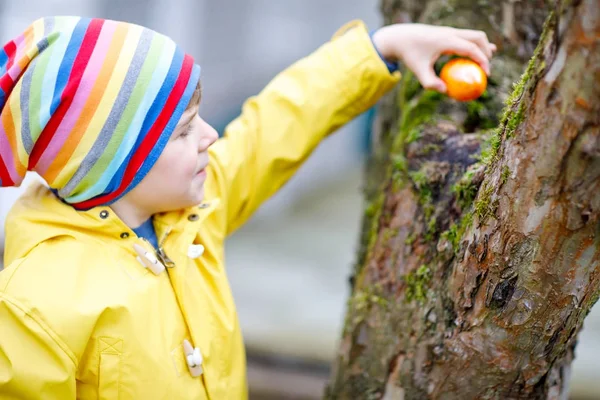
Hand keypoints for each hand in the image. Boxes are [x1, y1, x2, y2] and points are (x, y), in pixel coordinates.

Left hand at [372, 24, 496, 92]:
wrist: (401, 38)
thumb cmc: (410, 56)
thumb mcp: (419, 71)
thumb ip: (431, 83)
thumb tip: (446, 92)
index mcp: (446, 40)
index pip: (471, 48)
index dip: (482, 61)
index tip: (486, 75)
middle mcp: (451, 32)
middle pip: (478, 37)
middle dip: (486, 52)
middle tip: (486, 70)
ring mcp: (450, 30)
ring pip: (474, 35)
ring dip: (482, 47)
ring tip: (485, 63)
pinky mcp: (448, 31)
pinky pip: (466, 36)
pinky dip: (474, 45)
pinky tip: (477, 54)